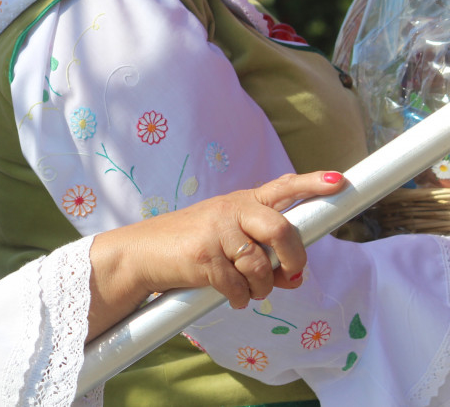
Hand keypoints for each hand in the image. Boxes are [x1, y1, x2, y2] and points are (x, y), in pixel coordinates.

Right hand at [86, 170, 345, 340]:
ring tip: (248, 290)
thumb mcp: (225, 237)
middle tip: (291, 274)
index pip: (281, 188)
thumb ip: (262, 251)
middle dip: (294, 259)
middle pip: (281, 230)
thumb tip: (296, 278)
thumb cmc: (188, 246)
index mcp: (240, 202)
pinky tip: (228, 295)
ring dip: (261, 289)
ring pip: (261, 268)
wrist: (140, 254)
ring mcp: (216, 233)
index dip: (312, 184)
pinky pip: (238, 287)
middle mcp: (230, 211)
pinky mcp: (203, 257)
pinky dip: (238, 297)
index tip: (338, 181)